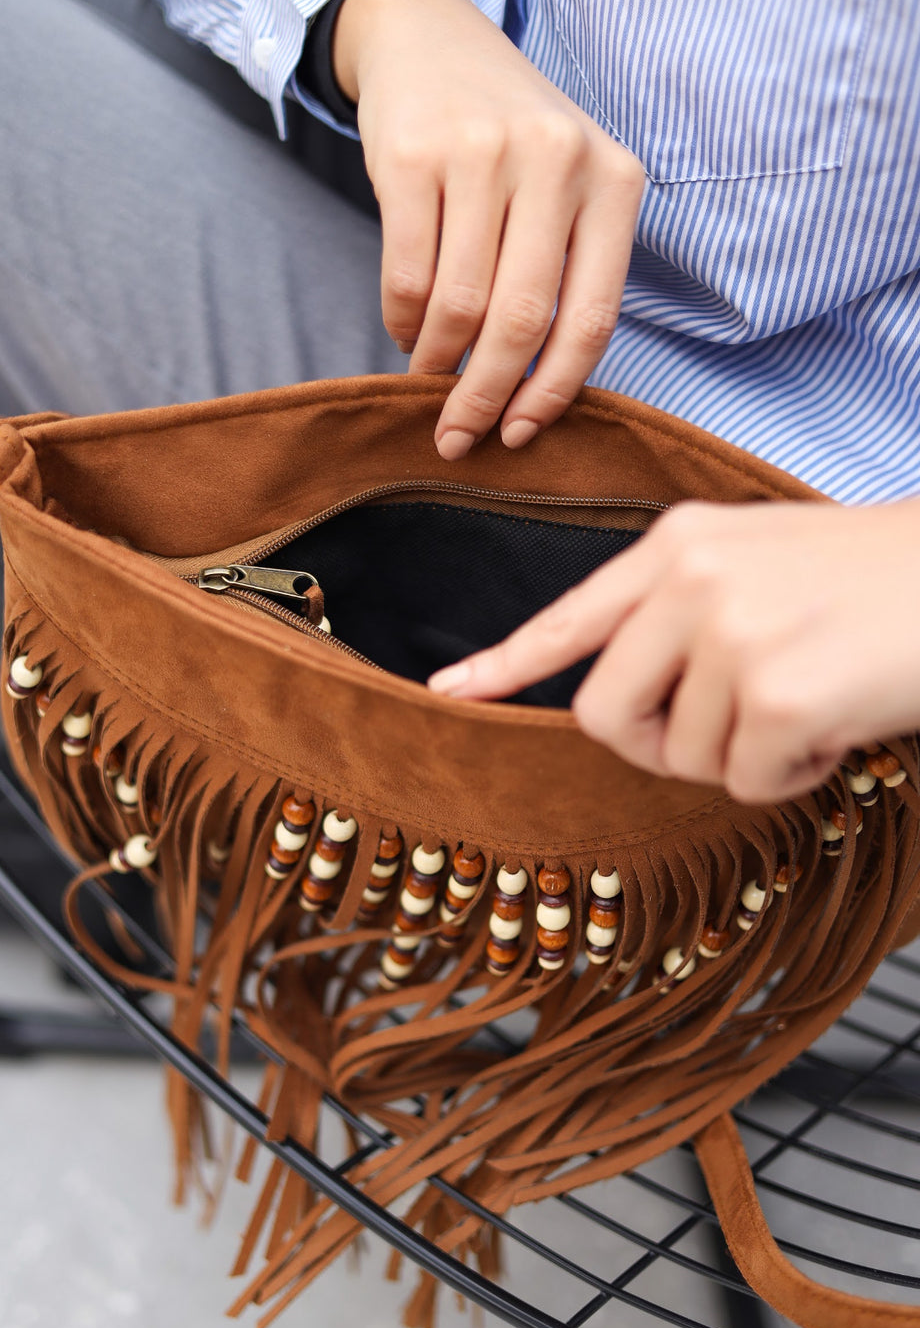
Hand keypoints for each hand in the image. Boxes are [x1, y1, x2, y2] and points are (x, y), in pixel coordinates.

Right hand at [333, 0, 643, 458]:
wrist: (429, 38)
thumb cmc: (507, 141)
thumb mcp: (567, 185)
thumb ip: (568, 271)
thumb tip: (532, 395)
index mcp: (613, 180)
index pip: (591, 318)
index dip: (552, 393)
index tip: (518, 436)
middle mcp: (557, 160)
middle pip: (521, 321)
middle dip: (484, 396)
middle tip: (457, 435)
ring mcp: (484, 152)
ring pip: (459, 306)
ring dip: (437, 363)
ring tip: (427, 377)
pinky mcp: (414, 155)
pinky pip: (408, 276)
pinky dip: (403, 322)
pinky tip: (407, 329)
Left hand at [428, 498, 919, 802]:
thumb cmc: (876, 582)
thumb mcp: (764, 565)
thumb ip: (685, 614)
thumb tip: (630, 702)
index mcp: (678, 545)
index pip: (569, 616)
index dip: (506, 663)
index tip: (451, 692)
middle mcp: (688, 580)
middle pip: (603, 714)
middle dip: (656, 746)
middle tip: (729, 735)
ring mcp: (729, 632)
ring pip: (682, 757)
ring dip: (747, 756)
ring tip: (814, 701)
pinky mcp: (776, 691)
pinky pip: (746, 782)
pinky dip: (793, 774)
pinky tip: (840, 724)